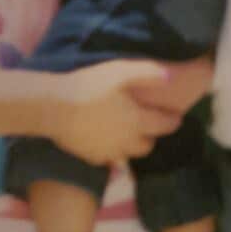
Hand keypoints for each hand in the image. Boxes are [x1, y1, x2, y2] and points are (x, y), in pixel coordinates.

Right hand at [43, 57, 213, 163]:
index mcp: (138, 121)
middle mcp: (127, 142)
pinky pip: (108, 159)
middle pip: (147, 145)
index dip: (172, 121)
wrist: (54, 108)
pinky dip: (111, 151)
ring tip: (127, 134)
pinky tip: (105, 140)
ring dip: (131, 145)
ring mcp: (109, 153)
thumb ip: (147, 73)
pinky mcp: (91, 158)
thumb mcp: (119, 72)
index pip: (164, 125)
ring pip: (128, 154)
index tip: (176, 118)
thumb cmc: (89, 86)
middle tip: (148, 125)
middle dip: (151, 136)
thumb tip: (170, 76)